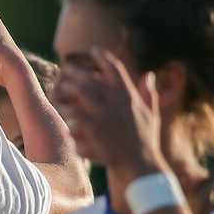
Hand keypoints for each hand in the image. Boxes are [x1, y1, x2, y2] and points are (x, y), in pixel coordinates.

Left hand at [52, 46, 166, 182]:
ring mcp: (106, 114)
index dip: (104, 57)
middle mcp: (117, 101)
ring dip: (70, 88)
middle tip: (68, 68)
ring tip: (61, 87)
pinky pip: (76, 113)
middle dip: (79, 71)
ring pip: (82, 93)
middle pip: (93, 79)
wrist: (139, 164)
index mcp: (130, 96)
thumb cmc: (145, 141)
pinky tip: (62, 109)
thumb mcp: (151, 114)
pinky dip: (68, 110)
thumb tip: (149, 74)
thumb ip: (149, 93)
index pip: (116, 69)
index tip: (93, 49)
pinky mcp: (95, 128)